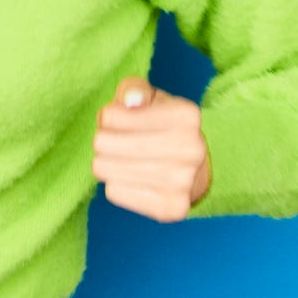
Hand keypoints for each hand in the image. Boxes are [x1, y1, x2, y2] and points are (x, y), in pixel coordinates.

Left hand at [92, 76, 210, 221]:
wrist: (194, 170)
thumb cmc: (162, 126)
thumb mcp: (149, 98)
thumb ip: (134, 89)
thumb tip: (131, 100)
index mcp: (186, 115)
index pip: (113, 115)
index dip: (107, 116)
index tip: (117, 118)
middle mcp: (190, 149)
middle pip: (105, 143)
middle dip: (102, 140)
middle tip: (114, 140)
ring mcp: (183, 182)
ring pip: (107, 169)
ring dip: (107, 162)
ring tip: (122, 157)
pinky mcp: (170, 208)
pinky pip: (115, 192)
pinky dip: (117, 183)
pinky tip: (133, 177)